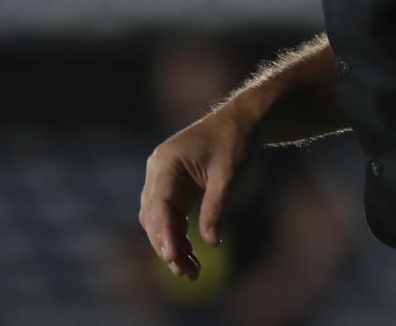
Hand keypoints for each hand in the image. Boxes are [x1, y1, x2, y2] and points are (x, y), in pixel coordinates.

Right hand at [140, 102, 257, 280]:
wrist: (240, 121)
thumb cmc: (235, 143)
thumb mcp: (229, 175)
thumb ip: (216, 208)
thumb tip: (210, 243)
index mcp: (167, 162)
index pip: (159, 205)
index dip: (164, 234)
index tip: (172, 258)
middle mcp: (158, 170)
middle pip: (155, 217)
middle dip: (168, 247)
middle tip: (186, 274)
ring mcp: (162, 178)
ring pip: (160, 221)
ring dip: (172, 245)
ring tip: (191, 272)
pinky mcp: (172, 186)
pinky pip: (170, 216)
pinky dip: (179, 236)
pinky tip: (191, 255)